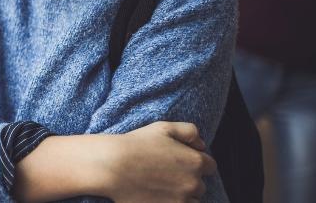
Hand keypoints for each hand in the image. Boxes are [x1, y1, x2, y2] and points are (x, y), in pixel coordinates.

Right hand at [101, 122, 215, 202]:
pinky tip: (157, 194)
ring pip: (191, 200)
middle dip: (188, 180)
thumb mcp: (163, 127)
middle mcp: (193, 183)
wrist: (113, 166)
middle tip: (166, 173)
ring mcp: (182, 200)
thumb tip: (201, 144)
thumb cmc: (136, 144)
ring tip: (161, 186)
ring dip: (182, 194)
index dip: (195, 162)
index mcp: (195, 161)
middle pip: (200, 185)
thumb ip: (189, 131)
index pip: (209, 166)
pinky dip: (172, 202)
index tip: (180, 162)